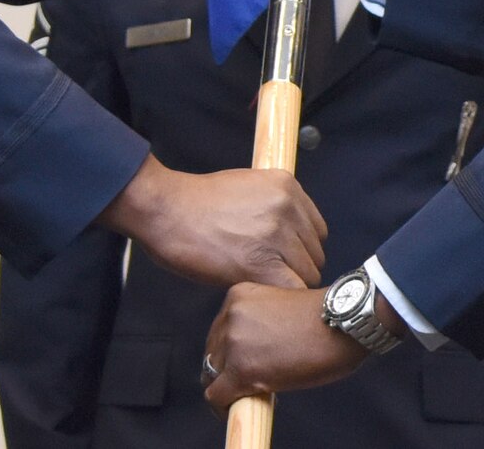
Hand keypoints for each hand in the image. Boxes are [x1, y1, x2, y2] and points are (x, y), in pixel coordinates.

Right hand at [97, 156, 327, 289]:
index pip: (317, 230)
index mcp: (287, 185)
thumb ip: (276, 207)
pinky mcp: (261, 263)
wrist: (166, 210)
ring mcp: (276, 234)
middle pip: (315, 254)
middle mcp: (288, 207)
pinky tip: (262, 295)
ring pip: (307, 275)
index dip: (301, 249)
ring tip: (260, 285)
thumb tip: (293, 237)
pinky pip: (291, 290)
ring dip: (286, 284)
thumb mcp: (248, 187)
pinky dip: (280, 297)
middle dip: (295, 268)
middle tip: (268, 276)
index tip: (283, 260)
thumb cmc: (197, 203)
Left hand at [202, 283, 368, 409]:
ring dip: (229, 388)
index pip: (220, 330)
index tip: (246, 363)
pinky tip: (241, 408)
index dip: (231, 351)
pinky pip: (217, 396)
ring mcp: (234, 342)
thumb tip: (253, 352)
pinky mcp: (241, 370)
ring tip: (252, 394)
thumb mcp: (281, 306)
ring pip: (213, 375)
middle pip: (213, 352)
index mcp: (239, 295)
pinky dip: (224, 407)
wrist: (344, 324)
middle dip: (228, 370)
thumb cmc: (326, 318)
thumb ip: (260, 323)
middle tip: (251, 382)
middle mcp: (230, 315)